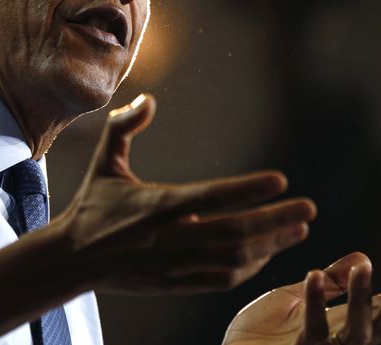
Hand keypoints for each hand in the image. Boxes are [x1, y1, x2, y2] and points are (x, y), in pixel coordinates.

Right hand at [55, 94, 316, 294]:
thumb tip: (148, 99)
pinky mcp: (177, 282)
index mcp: (156, 204)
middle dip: (276, 220)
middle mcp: (171, 237)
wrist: (73, 259)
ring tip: (297, 229)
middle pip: (235, 231)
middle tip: (308, 209)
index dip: (248, 189)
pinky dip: (250, 267)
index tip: (281, 180)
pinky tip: (266, 252)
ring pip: (235, 259)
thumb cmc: (93, 206)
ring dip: (270, 244)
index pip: (211, 196)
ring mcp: (176, 263)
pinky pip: (223, 278)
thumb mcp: (104, 162)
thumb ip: (124, 127)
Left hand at [222, 252, 380, 344]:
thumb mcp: (297, 298)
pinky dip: (316, 301)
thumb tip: (363, 256)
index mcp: (342, 328)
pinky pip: (313, 330)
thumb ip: (330, 283)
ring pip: (356, 332)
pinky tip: (315, 273)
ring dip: (361, 298)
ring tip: (364, 266)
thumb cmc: (262, 333)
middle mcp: (339, 343)